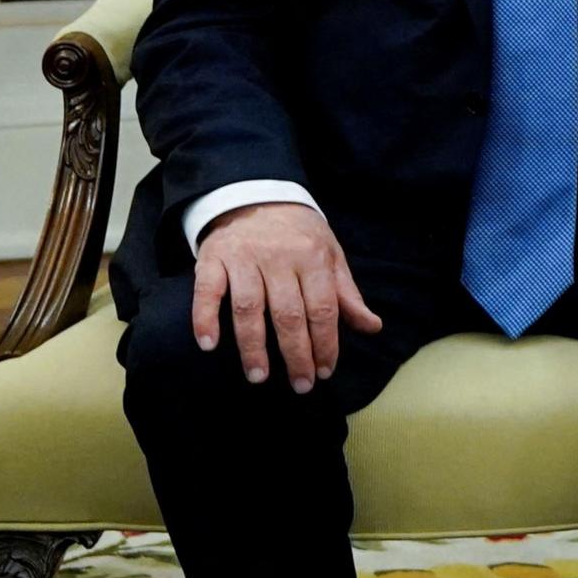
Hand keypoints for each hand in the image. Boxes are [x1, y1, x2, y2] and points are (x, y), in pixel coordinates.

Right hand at [191, 202, 381, 394]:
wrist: (255, 193)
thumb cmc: (298, 233)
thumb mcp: (329, 255)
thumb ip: (346, 294)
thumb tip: (372, 327)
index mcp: (313, 257)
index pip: (323, 308)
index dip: (326, 343)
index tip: (325, 371)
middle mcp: (279, 258)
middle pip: (289, 314)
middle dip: (296, 354)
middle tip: (300, 385)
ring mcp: (244, 258)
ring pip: (249, 308)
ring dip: (253, 346)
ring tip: (259, 376)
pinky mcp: (213, 258)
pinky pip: (207, 291)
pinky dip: (205, 317)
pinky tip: (208, 344)